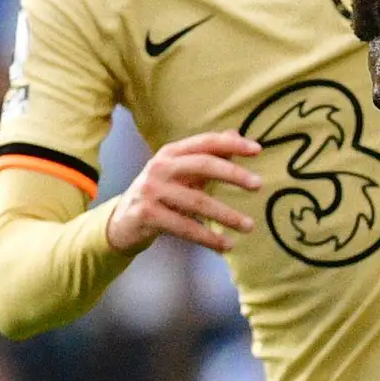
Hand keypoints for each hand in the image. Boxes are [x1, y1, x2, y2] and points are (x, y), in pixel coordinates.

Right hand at [102, 130, 262, 256]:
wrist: (121, 222)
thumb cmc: (159, 195)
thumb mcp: (180, 173)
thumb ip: (207, 156)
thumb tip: (237, 135)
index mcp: (170, 153)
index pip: (205, 143)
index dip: (231, 144)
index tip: (257, 150)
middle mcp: (160, 167)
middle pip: (202, 165)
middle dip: (233, 174)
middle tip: (258, 184)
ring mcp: (152, 190)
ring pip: (197, 202)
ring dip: (227, 215)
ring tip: (249, 226)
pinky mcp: (147, 215)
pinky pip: (185, 227)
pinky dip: (208, 237)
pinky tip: (226, 245)